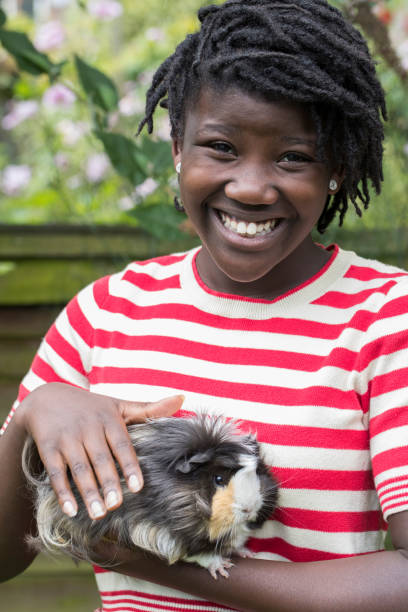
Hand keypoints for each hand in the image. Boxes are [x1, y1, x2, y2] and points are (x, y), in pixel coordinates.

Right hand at [18, 383, 183, 520]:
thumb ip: (148, 409)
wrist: (47, 397)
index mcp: (109, 419)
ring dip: (88, 491)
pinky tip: (71, 510)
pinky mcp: (48, 447)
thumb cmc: (91, 407)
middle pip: (100, 459)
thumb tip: (182, 399)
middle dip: (108, 482)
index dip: (130, 465)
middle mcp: (88, 428)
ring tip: (99, 513)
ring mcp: (67, 438)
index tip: (138, 486)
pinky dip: (62, 492)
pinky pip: (55, 472)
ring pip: (79, 468)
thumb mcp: (118, 405)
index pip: (121, 444)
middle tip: (117, 506)